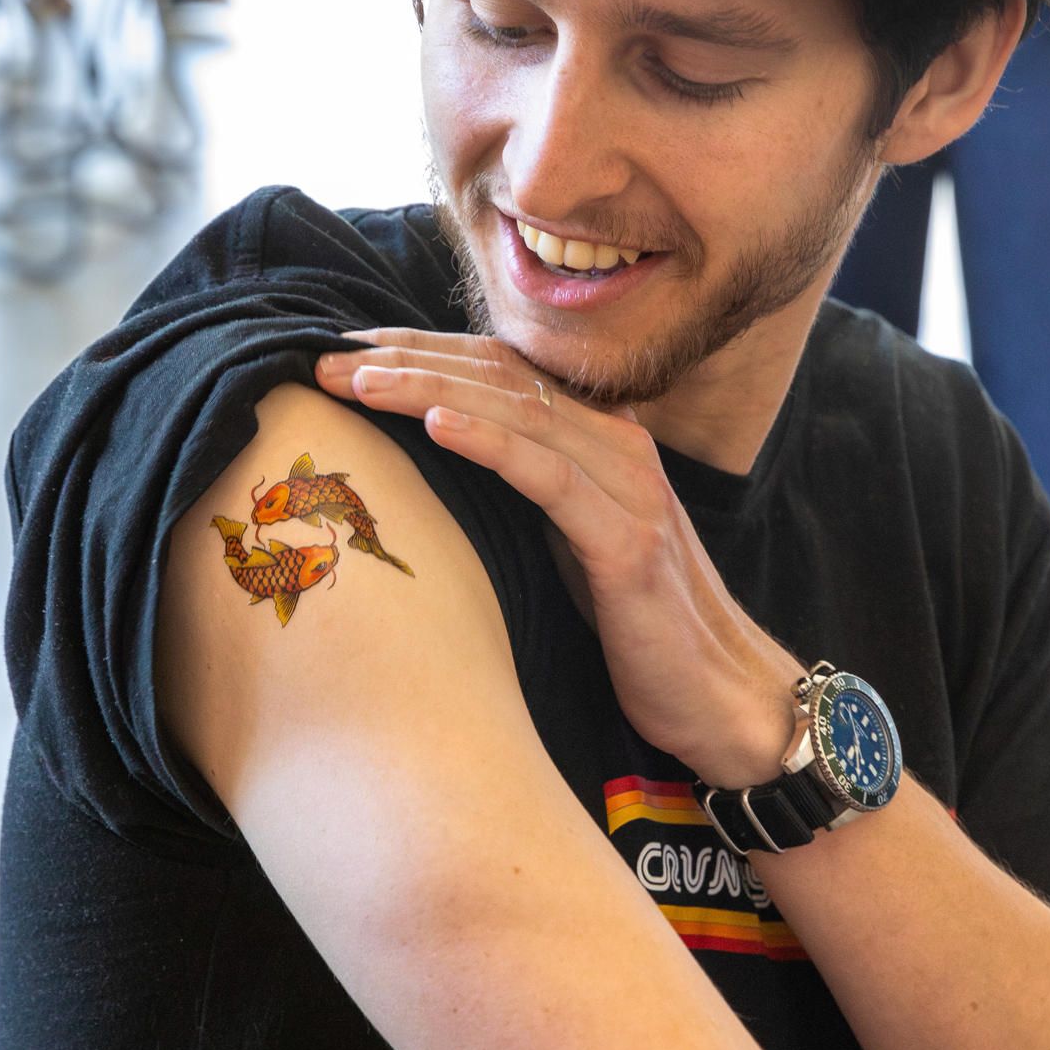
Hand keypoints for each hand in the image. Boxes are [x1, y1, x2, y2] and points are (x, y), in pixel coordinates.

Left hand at [315, 330, 800, 786]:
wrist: (724, 696)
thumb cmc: (638, 626)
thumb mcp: (569, 544)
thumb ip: (525, 493)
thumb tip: (434, 474)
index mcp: (598, 439)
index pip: (499, 371)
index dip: (422, 353)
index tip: (347, 352)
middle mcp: (616, 445)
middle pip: (498, 377)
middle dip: (407, 362)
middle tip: (326, 363)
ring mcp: (627, 487)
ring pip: (516, 412)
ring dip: (428, 389)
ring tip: (359, 381)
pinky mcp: (628, 541)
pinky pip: (548, 477)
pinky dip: (489, 442)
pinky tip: (437, 425)